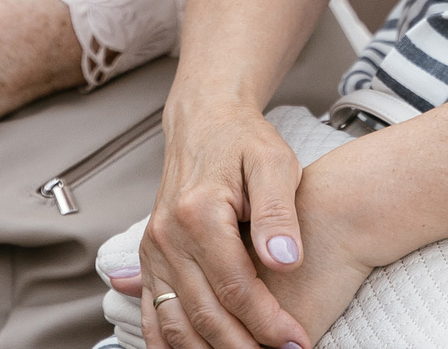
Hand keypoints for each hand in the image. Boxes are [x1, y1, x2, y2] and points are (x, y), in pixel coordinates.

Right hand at [137, 98, 315, 348]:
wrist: (204, 122)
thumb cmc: (244, 141)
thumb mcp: (274, 162)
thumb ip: (278, 212)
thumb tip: (286, 261)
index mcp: (198, 213)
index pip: (236, 287)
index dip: (269, 322)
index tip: (298, 342)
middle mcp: (167, 236)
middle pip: (205, 314)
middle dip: (246, 347)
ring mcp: (153, 251)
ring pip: (176, 324)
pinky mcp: (149, 260)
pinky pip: (152, 316)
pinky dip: (171, 347)